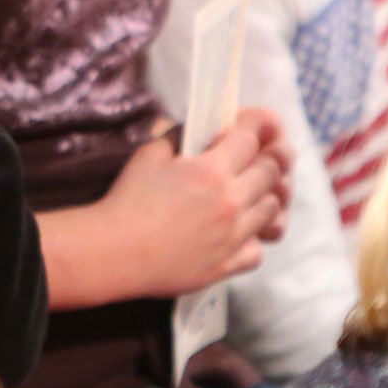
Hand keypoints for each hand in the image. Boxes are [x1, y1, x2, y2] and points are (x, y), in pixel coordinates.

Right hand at [101, 108, 291, 296]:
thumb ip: (177, 137)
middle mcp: (230, 201)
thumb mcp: (149, 154)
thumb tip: (194, 130)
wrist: (115, 252)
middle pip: (271, 171)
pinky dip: (252, 240)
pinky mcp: (225, 264)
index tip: (262, 123)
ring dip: (264, 197)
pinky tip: (236, 235)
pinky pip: (257, 250)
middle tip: (261, 158)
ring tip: (248, 196)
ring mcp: (232, 235)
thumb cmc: (127, 201)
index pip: (250, 137)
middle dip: (269, 159)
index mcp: (211, 170)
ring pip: (272, 209)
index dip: (258, 125)